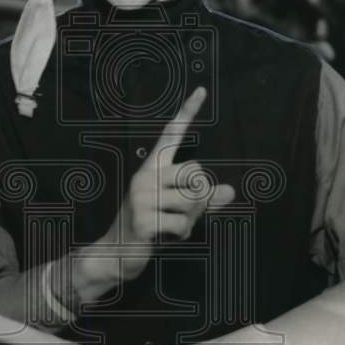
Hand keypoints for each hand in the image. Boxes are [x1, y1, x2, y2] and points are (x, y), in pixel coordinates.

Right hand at [103, 86, 236, 281]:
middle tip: (184, 213)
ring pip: (192, 201)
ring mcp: (142, 197)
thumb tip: (230, 191)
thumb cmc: (148, 228)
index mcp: (151, 168)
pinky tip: (165, 238)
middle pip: (195, 173)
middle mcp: (145, 177)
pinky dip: (181, 235)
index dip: (187, 113)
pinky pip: (183, 224)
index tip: (202, 90)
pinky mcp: (143, 220)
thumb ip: (201, 199)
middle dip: (200, 198)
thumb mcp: (175, 210)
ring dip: (190, 219)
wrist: (114, 254)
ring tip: (171, 227)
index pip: (171, 135)